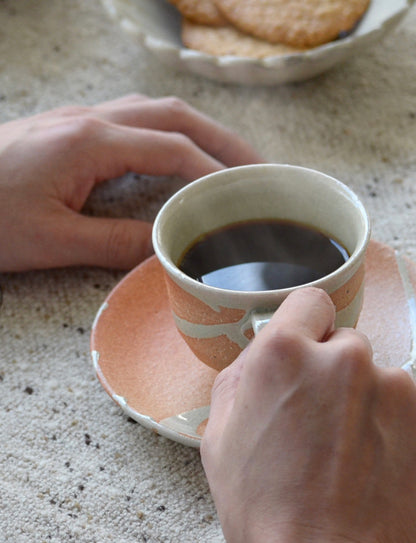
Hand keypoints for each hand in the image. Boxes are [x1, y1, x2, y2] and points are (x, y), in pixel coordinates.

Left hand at [0, 94, 260, 270]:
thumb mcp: (53, 241)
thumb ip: (117, 243)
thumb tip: (168, 249)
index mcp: (88, 142)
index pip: (173, 148)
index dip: (215, 172)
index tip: (246, 197)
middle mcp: (89, 120)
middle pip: (174, 114)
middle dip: (222, 140)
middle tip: (258, 169)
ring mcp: (79, 120)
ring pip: (156, 111)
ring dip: (198, 132)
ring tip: (228, 161)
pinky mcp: (71, 130)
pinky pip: (135, 121)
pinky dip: (169, 136)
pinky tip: (176, 158)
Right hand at [201, 287, 415, 542]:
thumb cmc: (268, 510)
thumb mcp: (220, 434)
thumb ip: (243, 374)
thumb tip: (263, 352)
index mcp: (284, 354)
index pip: (309, 300)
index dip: (304, 323)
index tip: (305, 344)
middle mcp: (343, 358)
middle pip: (342, 341)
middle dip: (330, 368)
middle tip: (315, 415)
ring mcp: (391, 386)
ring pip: (373, 375)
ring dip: (360, 398)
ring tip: (342, 449)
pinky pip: (399, 403)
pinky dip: (387, 423)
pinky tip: (367, 461)